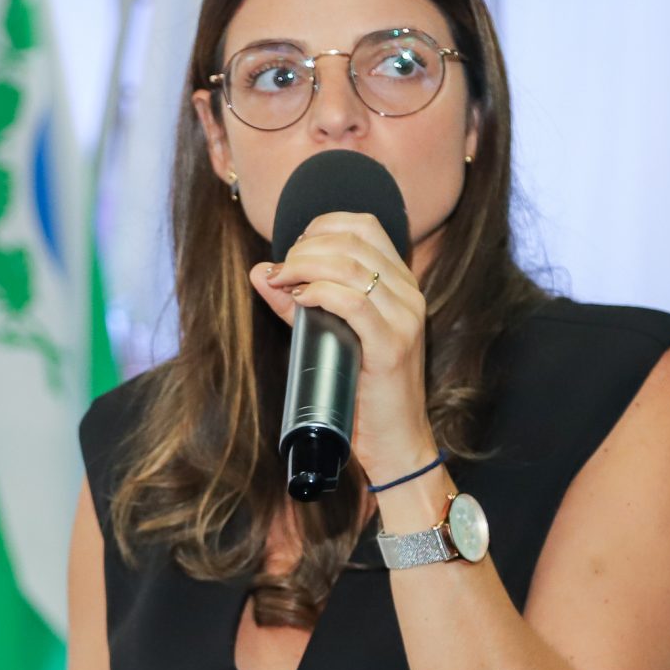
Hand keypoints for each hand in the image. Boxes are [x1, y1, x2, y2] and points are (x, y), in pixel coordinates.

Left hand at [249, 211, 437, 482]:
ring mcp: (405, 319)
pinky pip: (354, 303)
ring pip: (351, 266)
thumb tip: (261, 271)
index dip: (320, 227)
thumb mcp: (330, 336)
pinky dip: (320, 293)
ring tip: (283, 282)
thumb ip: (298, 303)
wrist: (397, 443)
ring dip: (306, 266)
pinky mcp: (393, 347)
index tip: (292, 251)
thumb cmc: (363, 392)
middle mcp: (409, 294)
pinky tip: (301, 300)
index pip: (364, 225)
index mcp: (400, 284)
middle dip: (305, 247)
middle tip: (280, 272)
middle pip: (353, 240)